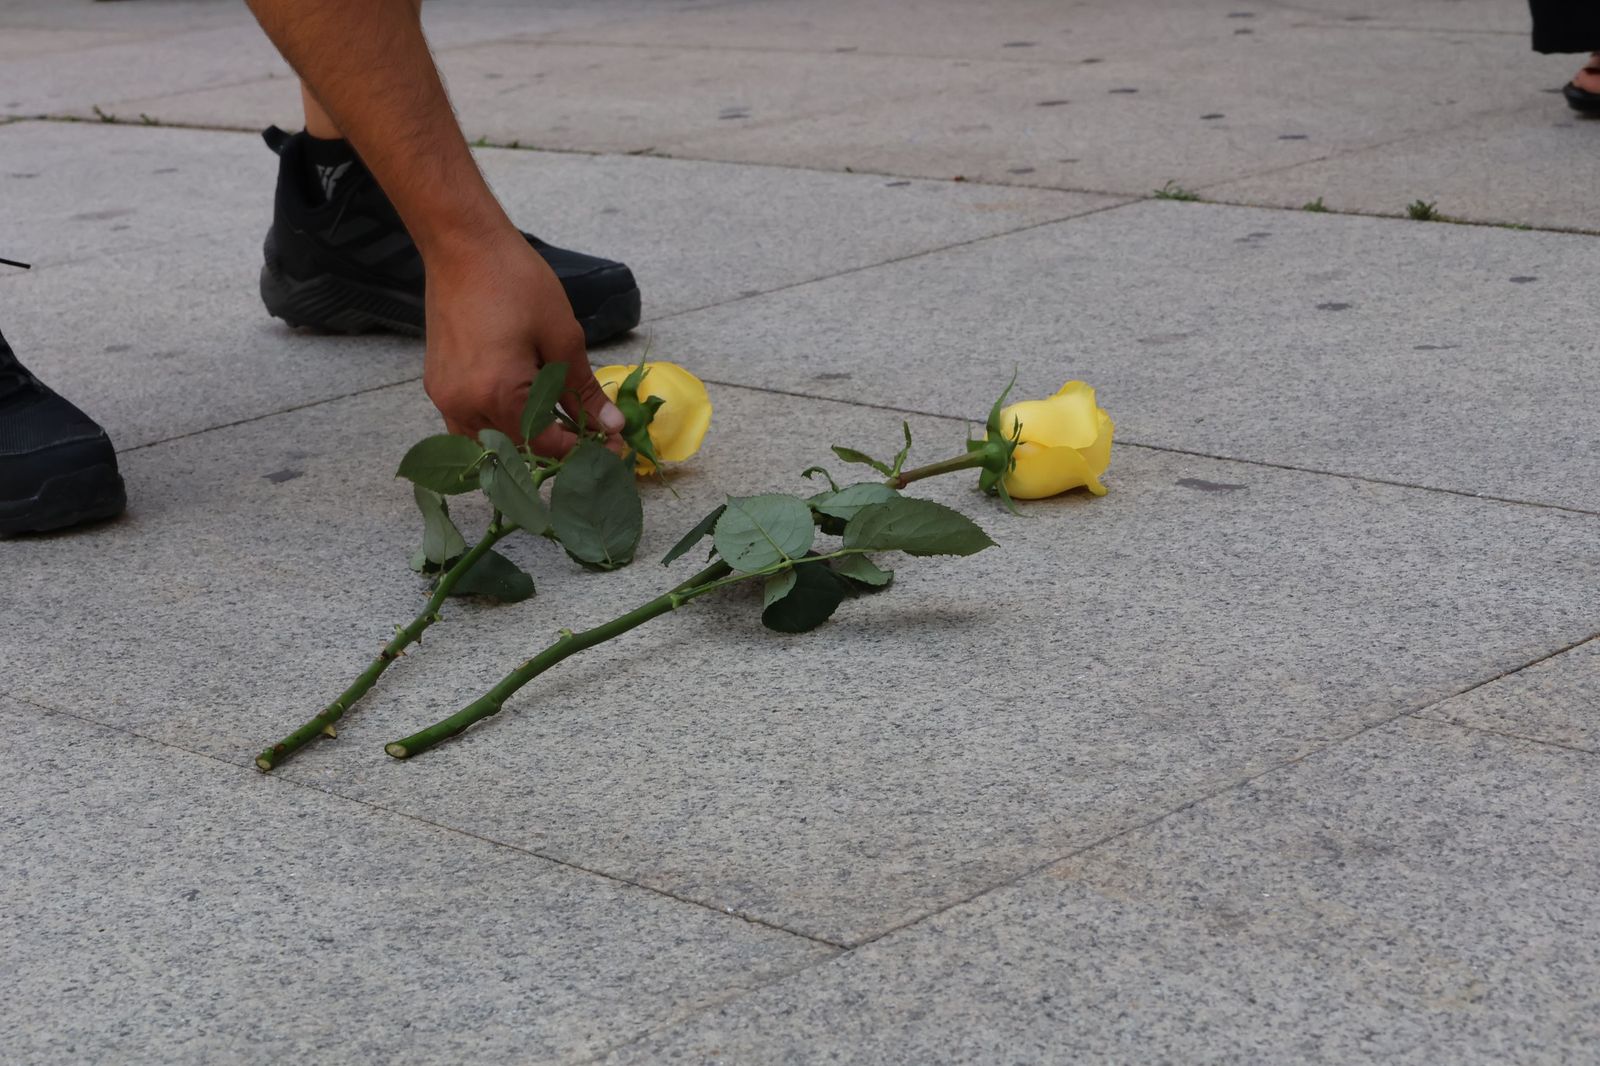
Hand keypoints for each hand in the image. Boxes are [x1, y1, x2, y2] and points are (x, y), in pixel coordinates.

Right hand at [421, 226, 623, 454]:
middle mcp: (464, 404)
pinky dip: (499, 428)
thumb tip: (611, 426)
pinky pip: (469, 425)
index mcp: (498, 393)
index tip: (614, 447)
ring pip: (489, 444)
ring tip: (561, 427)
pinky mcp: (437, 386)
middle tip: (594, 438)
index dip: (582, 450)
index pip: (545, 445)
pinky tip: (528, 413)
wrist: (462, 245)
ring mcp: (445, 398)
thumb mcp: (562, 337)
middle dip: (557, 449)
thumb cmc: (515, 281)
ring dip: (525, 443)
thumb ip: (584, 390)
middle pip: (516, 451)